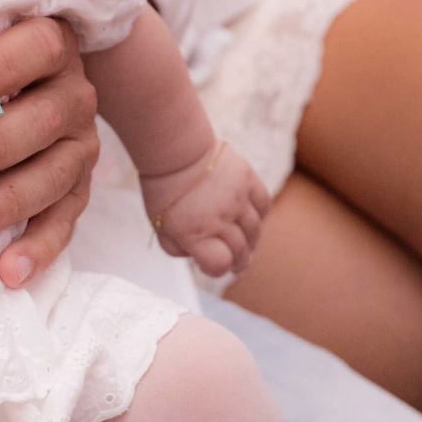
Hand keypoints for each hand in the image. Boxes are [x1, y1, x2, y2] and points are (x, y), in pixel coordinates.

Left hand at [0, 17, 98, 287]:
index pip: (38, 48)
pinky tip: (9, 270)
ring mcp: (80, 144)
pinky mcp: (78, 189)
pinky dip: (39, 247)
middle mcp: (73, 95)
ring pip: (57, 173)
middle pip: (46, 118)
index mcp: (50, 46)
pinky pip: (65, 220)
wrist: (28, 93)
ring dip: (11, 200)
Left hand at [140, 141, 269, 276]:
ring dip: (252, 243)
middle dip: (239, 263)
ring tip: (247, 248)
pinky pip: (264, 204)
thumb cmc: (163, 189)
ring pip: (254, 230)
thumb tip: (196, 258)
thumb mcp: (158, 224)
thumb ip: (174, 247)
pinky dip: (261, 216)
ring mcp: (236, 199)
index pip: (219, 264)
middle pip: (240, 251)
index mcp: (194, 233)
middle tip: (238, 266)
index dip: (217, 270)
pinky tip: (253, 221)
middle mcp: (219, 219)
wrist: (174, 150)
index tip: (213, 266)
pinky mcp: (248, 180)